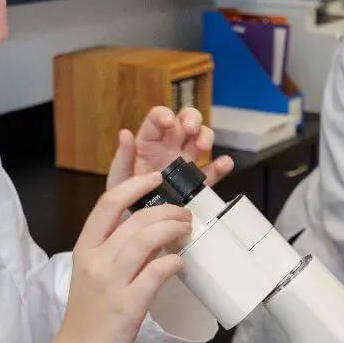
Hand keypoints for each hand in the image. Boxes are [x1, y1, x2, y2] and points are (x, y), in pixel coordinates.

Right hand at [48, 172, 193, 342]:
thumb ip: (114, 251)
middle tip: (185, 215)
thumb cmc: (88, 318)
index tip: (156, 178)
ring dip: (173, 230)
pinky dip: (173, 261)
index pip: (107, 203)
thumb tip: (149, 231)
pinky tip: (180, 262)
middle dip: (167, 210)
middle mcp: (95, 261)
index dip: (134, 185)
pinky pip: (157, 271)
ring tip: (187, 231)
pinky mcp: (127, 305)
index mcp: (84, 250)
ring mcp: (110, 282)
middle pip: (135, 219)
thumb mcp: (93, 276)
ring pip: (146, 239)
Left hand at [106, 106, 233, 191]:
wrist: (140, 227)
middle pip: (186, 120)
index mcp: (149, 142)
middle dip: (192, 119)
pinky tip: (224, 164)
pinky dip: (221, 165)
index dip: (164, 115)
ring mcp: (186, 163)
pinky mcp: (198, 182)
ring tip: (203, 147)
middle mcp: (170, 147)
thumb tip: (125, 134)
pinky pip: (213, 170)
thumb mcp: (119, 178)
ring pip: (202, 139)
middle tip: (191, 129)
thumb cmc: (125, 199)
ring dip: (206, 137)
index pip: (158, 119)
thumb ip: (123, 157)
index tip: (168, 122)